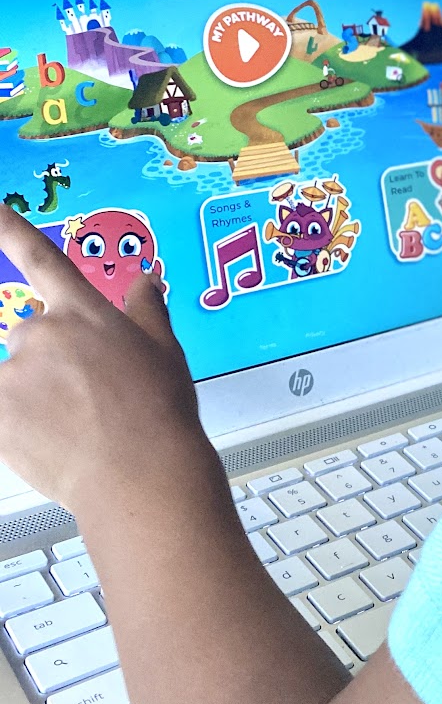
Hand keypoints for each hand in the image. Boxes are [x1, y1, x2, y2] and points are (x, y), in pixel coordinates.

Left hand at [0, 203, 202, 512]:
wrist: (141, 474)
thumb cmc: (160, 413)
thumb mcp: (165, 350)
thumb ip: (147, 308)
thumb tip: (147, 278)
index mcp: (85, 311)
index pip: (40, 258)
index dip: (8, 229)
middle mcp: (44, 331)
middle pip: (29, 333)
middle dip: (48, 362)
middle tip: (85, 400)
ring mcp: (16, 373)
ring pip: (16, 378)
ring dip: (35, 398)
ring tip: (73, 431)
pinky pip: (5, 412)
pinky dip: (20, 426)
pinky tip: (48, 443)